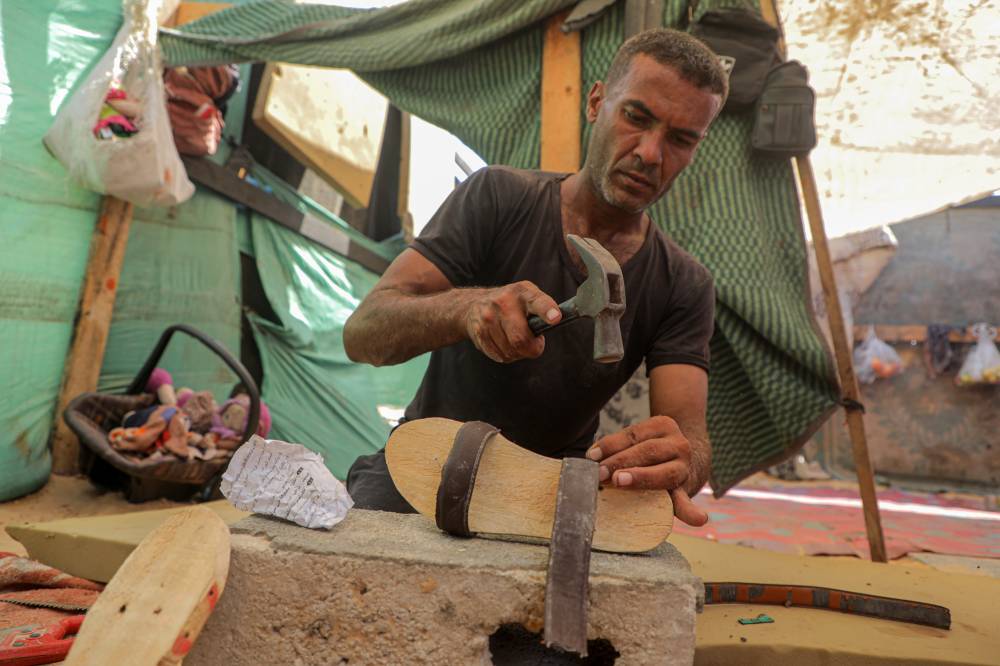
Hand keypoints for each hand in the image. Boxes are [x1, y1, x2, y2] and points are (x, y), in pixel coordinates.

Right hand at [463, 281, 560, 362]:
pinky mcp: (479, 332)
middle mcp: (503, 302)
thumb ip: (542, 309)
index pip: (537, 301)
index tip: (555, 318)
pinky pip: (499, 356)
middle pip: (521, 339)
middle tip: (534, 345)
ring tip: (515, 340)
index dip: (547, 311)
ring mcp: (488, 317)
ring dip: (517, 352)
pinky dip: (505, 355)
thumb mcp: (527, 296)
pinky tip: (503, 343)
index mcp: (522, 292)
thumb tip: (553, 323)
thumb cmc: (510, 303)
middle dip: (532, 349)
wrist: (474, 304)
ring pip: (510, 351)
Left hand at [586, 416, 708, 526]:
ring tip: (620, 481)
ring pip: (663, 473)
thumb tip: (591, 460)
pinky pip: (687, 501)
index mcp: (662, 426)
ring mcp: (684, 469)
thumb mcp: (639, 440)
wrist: (684, 459)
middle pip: (647, 451)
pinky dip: (690, 512)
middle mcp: (678, 445)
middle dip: (621, 462)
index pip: (633, 435)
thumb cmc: (650, 451)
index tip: (591, 457)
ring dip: (640, 478)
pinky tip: (697, 519)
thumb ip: (619, 447)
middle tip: (599, 472)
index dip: (611, 445)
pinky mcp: (686, 490)